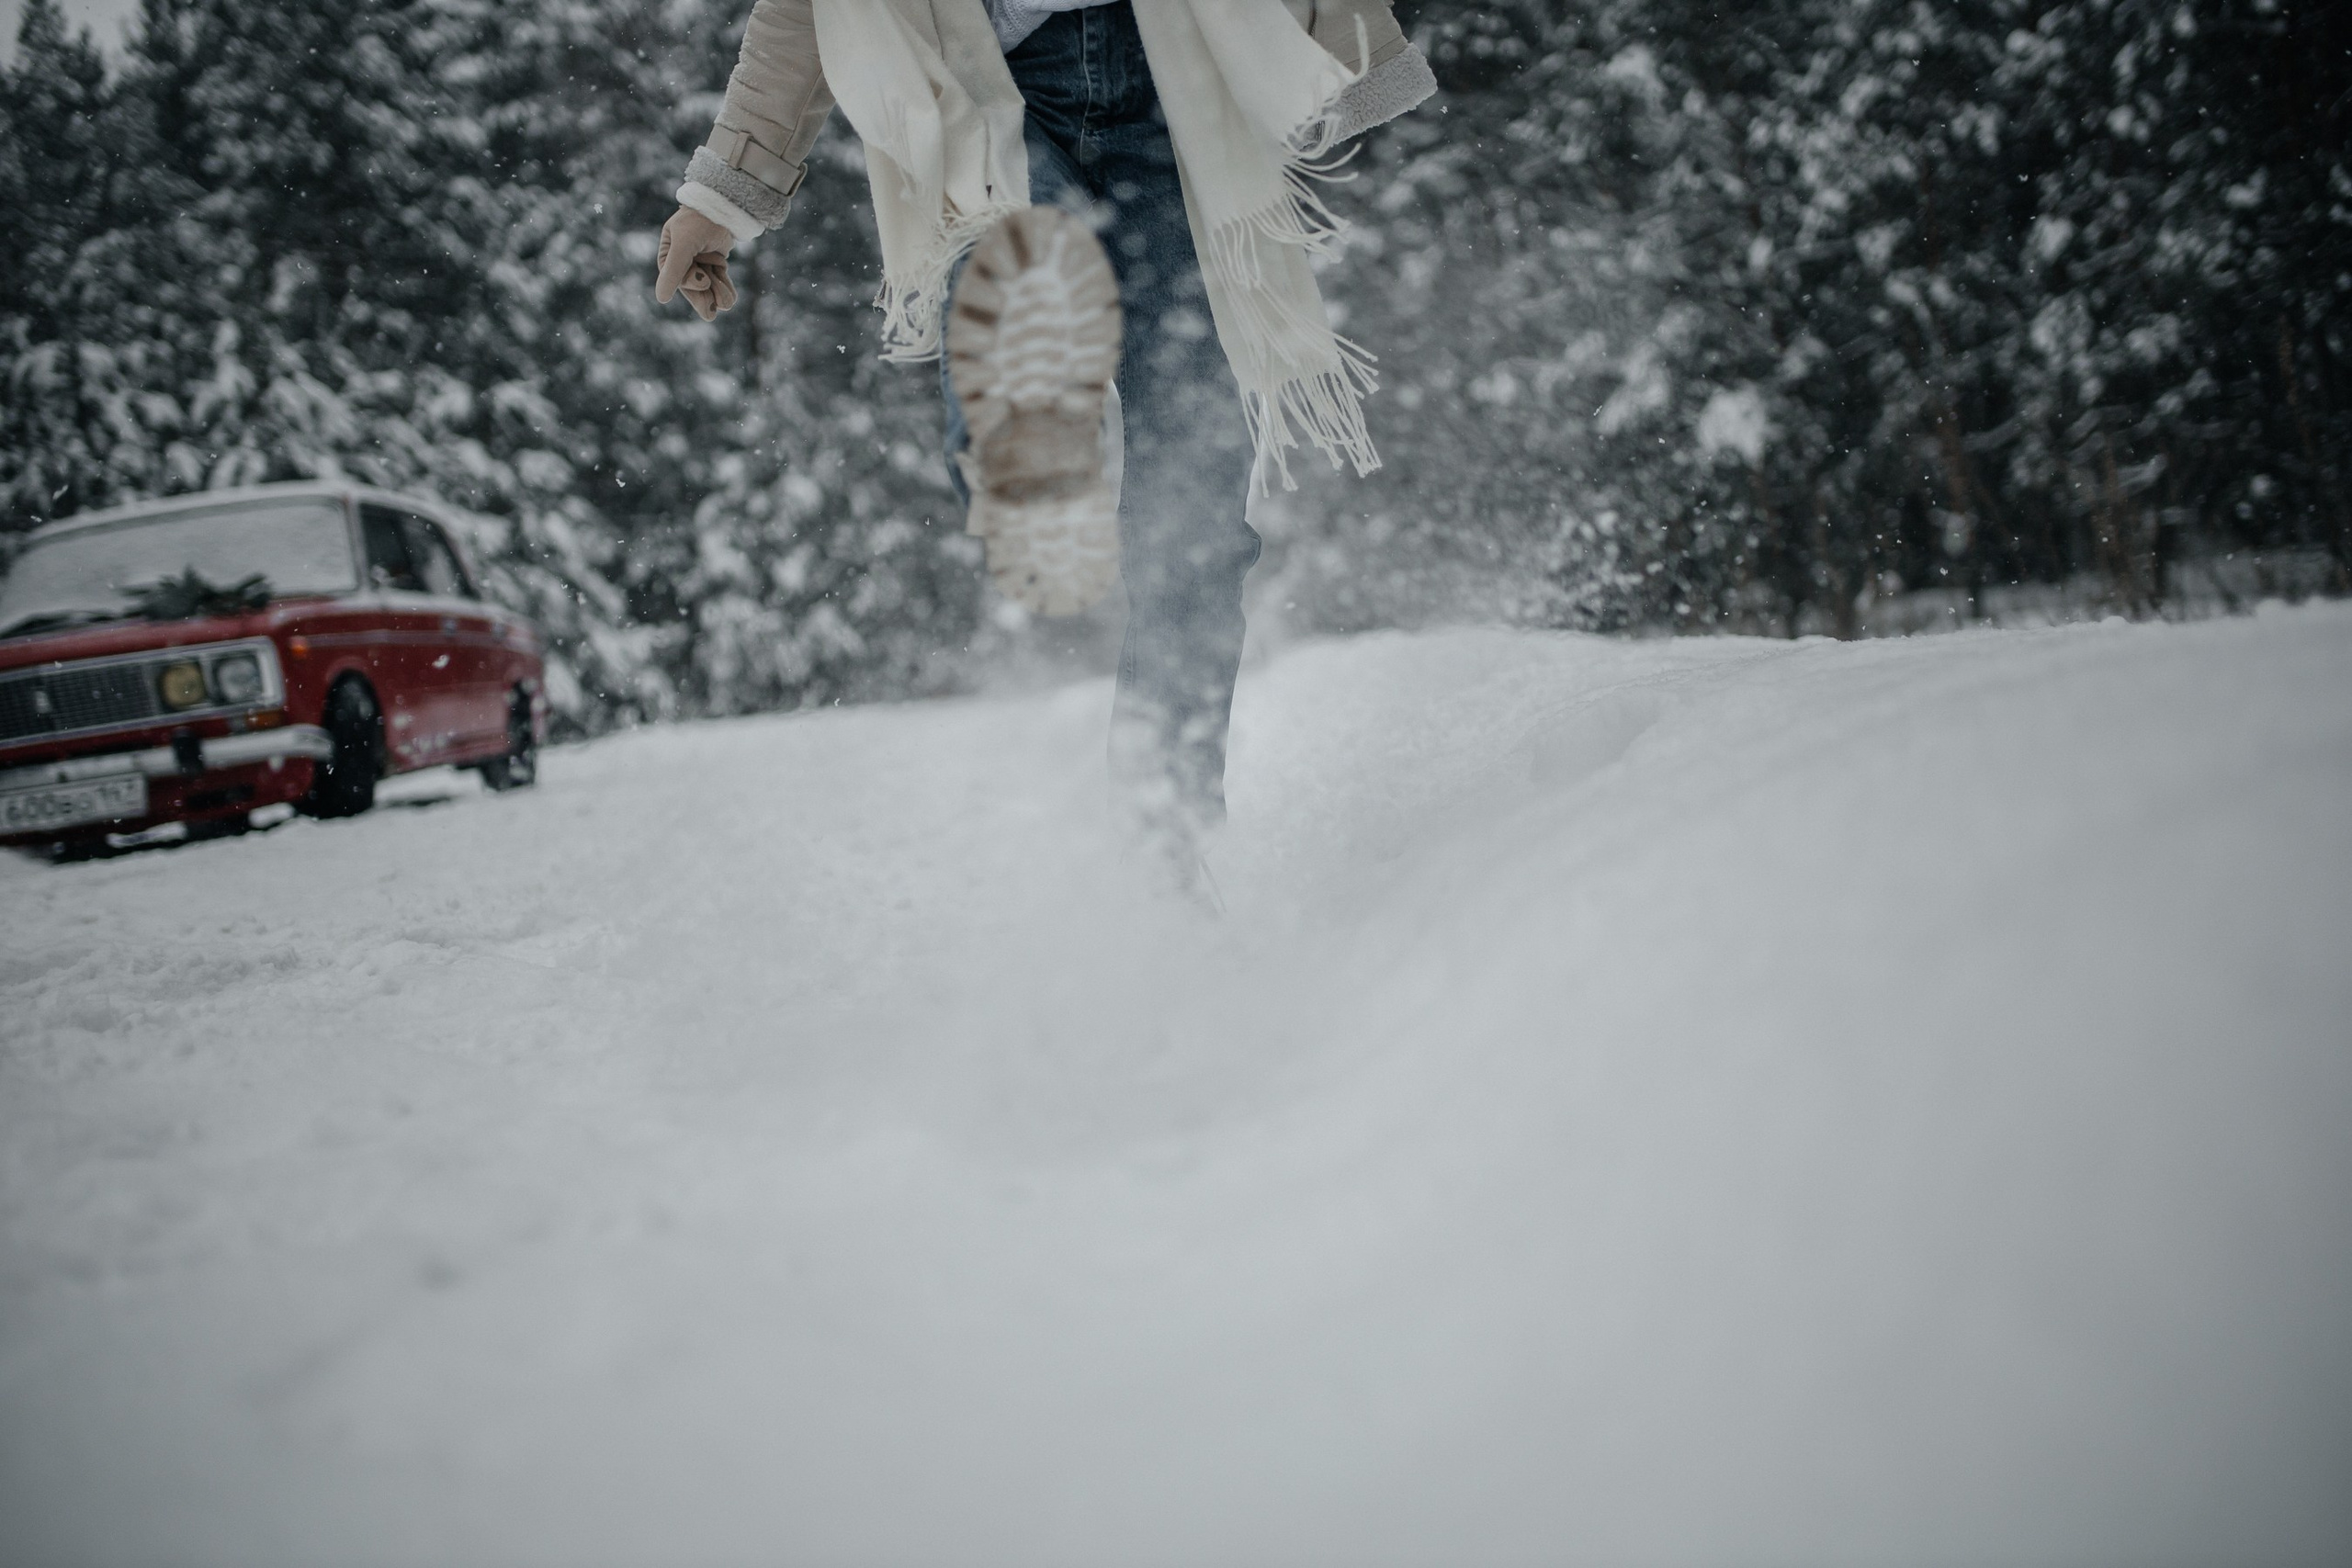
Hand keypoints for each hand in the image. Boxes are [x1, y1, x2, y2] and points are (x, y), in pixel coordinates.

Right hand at [655, 206, 739, 321]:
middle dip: (703, 298)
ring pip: (708, 287)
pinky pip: (719, 282)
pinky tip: (730, 299)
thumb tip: (661, 298)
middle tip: (710, 314)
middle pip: (693, 287)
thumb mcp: (683, 245)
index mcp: (668, 255)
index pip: (676, 278)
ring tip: (726, 302)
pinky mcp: (716, 264)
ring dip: (717, 294)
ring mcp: (701, 263)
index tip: (704, 282)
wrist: (723, 207)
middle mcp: (683, 261)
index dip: (691, 284)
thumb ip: (673, 271)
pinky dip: (725, 290)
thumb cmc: (698, 222)